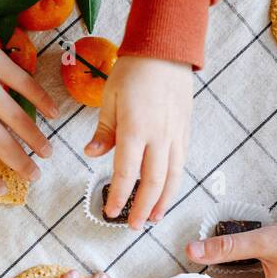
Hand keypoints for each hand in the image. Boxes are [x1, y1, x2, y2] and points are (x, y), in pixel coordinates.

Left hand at [85, 55, 191, 230]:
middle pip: (153, 182)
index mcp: (135, 128)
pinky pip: (180, 164)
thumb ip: (104, 132)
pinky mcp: (185, 132)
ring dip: (162, 202)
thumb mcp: (110, 99)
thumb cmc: (133, 72)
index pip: (126, 173)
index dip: (119, 197)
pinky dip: (174, 184)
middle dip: (142, 208)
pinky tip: (166, 194)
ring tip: (153, 218)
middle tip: (132, 226)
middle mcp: (158, 136)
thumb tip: (91, 155)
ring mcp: (175, 135)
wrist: (166, 50)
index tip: (109, 212)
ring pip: (172, 178)